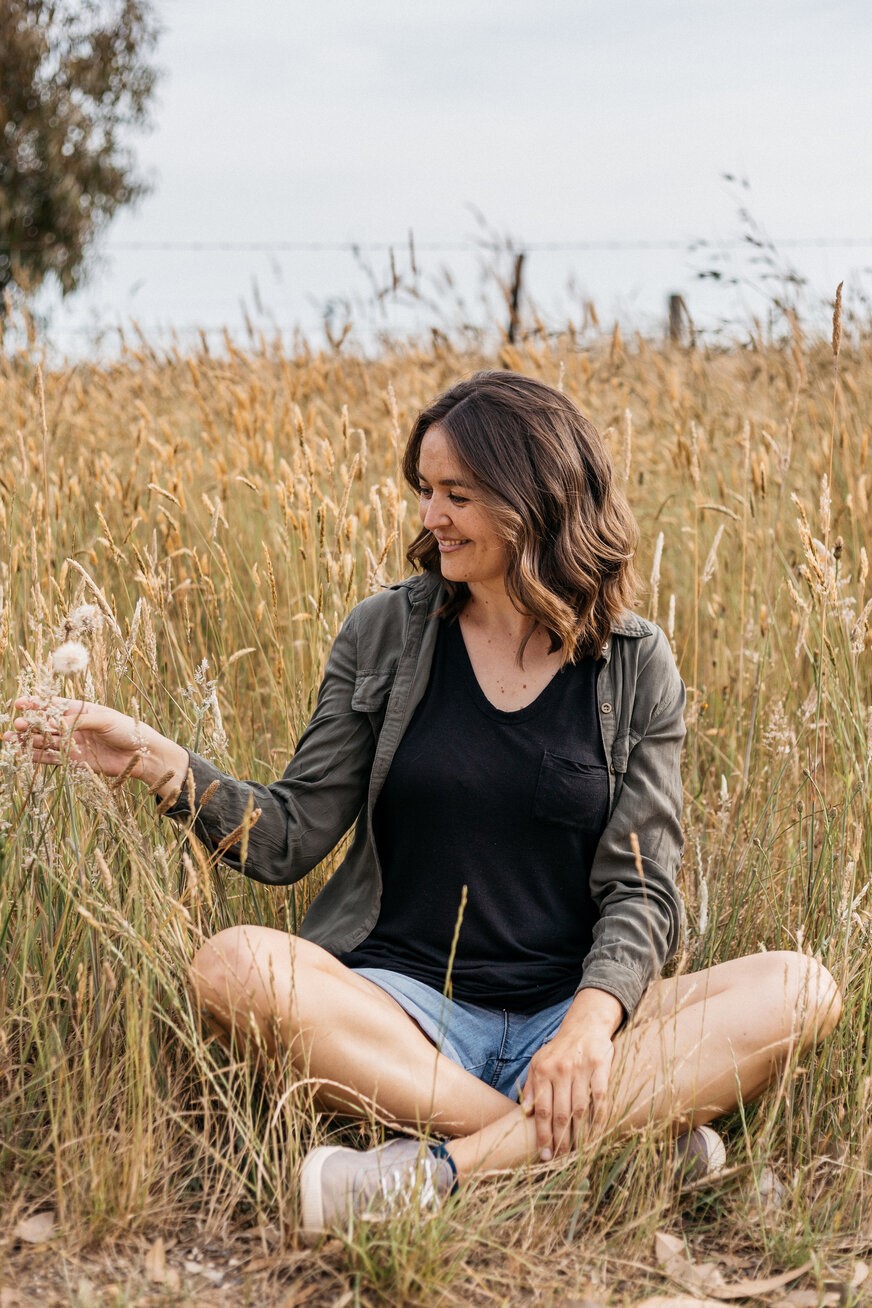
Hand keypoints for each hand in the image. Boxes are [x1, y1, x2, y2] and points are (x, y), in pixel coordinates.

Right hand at [5, 697, 187, 795]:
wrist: (143, 754)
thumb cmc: (129, 730)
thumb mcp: (105, 720)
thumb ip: (81, 720)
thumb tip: (57, 722)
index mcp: (82, 711)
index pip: (54, 706)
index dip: (37, 704)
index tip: (20, 703)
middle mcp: (74, 727)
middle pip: (46, 724)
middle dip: (29, 724)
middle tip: (16, 725)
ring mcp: (73, 744)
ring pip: (45, 741)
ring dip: (27, 740)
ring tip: (10, 739)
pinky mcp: (75, 761)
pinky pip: (51, 758)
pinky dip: (36, 756)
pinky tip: (21, 754)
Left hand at [521, 988, 622, 1160]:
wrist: (585, 1026)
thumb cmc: (559, 1050)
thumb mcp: (539, 1063)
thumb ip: (532, 1088)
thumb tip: (525, 1113)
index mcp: (543, 1071)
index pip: (542, 1110)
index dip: (543, 1135)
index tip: (544, 1155)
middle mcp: (560, 1070)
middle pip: (560, 1114)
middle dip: (561, 1141)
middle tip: (562, 1160)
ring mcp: (581, 1068)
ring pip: (580, 1110)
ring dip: (580, 1135)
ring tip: (578, 1154)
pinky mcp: (600, 1067)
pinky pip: (600, 1098)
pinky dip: (599, 1118)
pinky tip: (597, 1134)